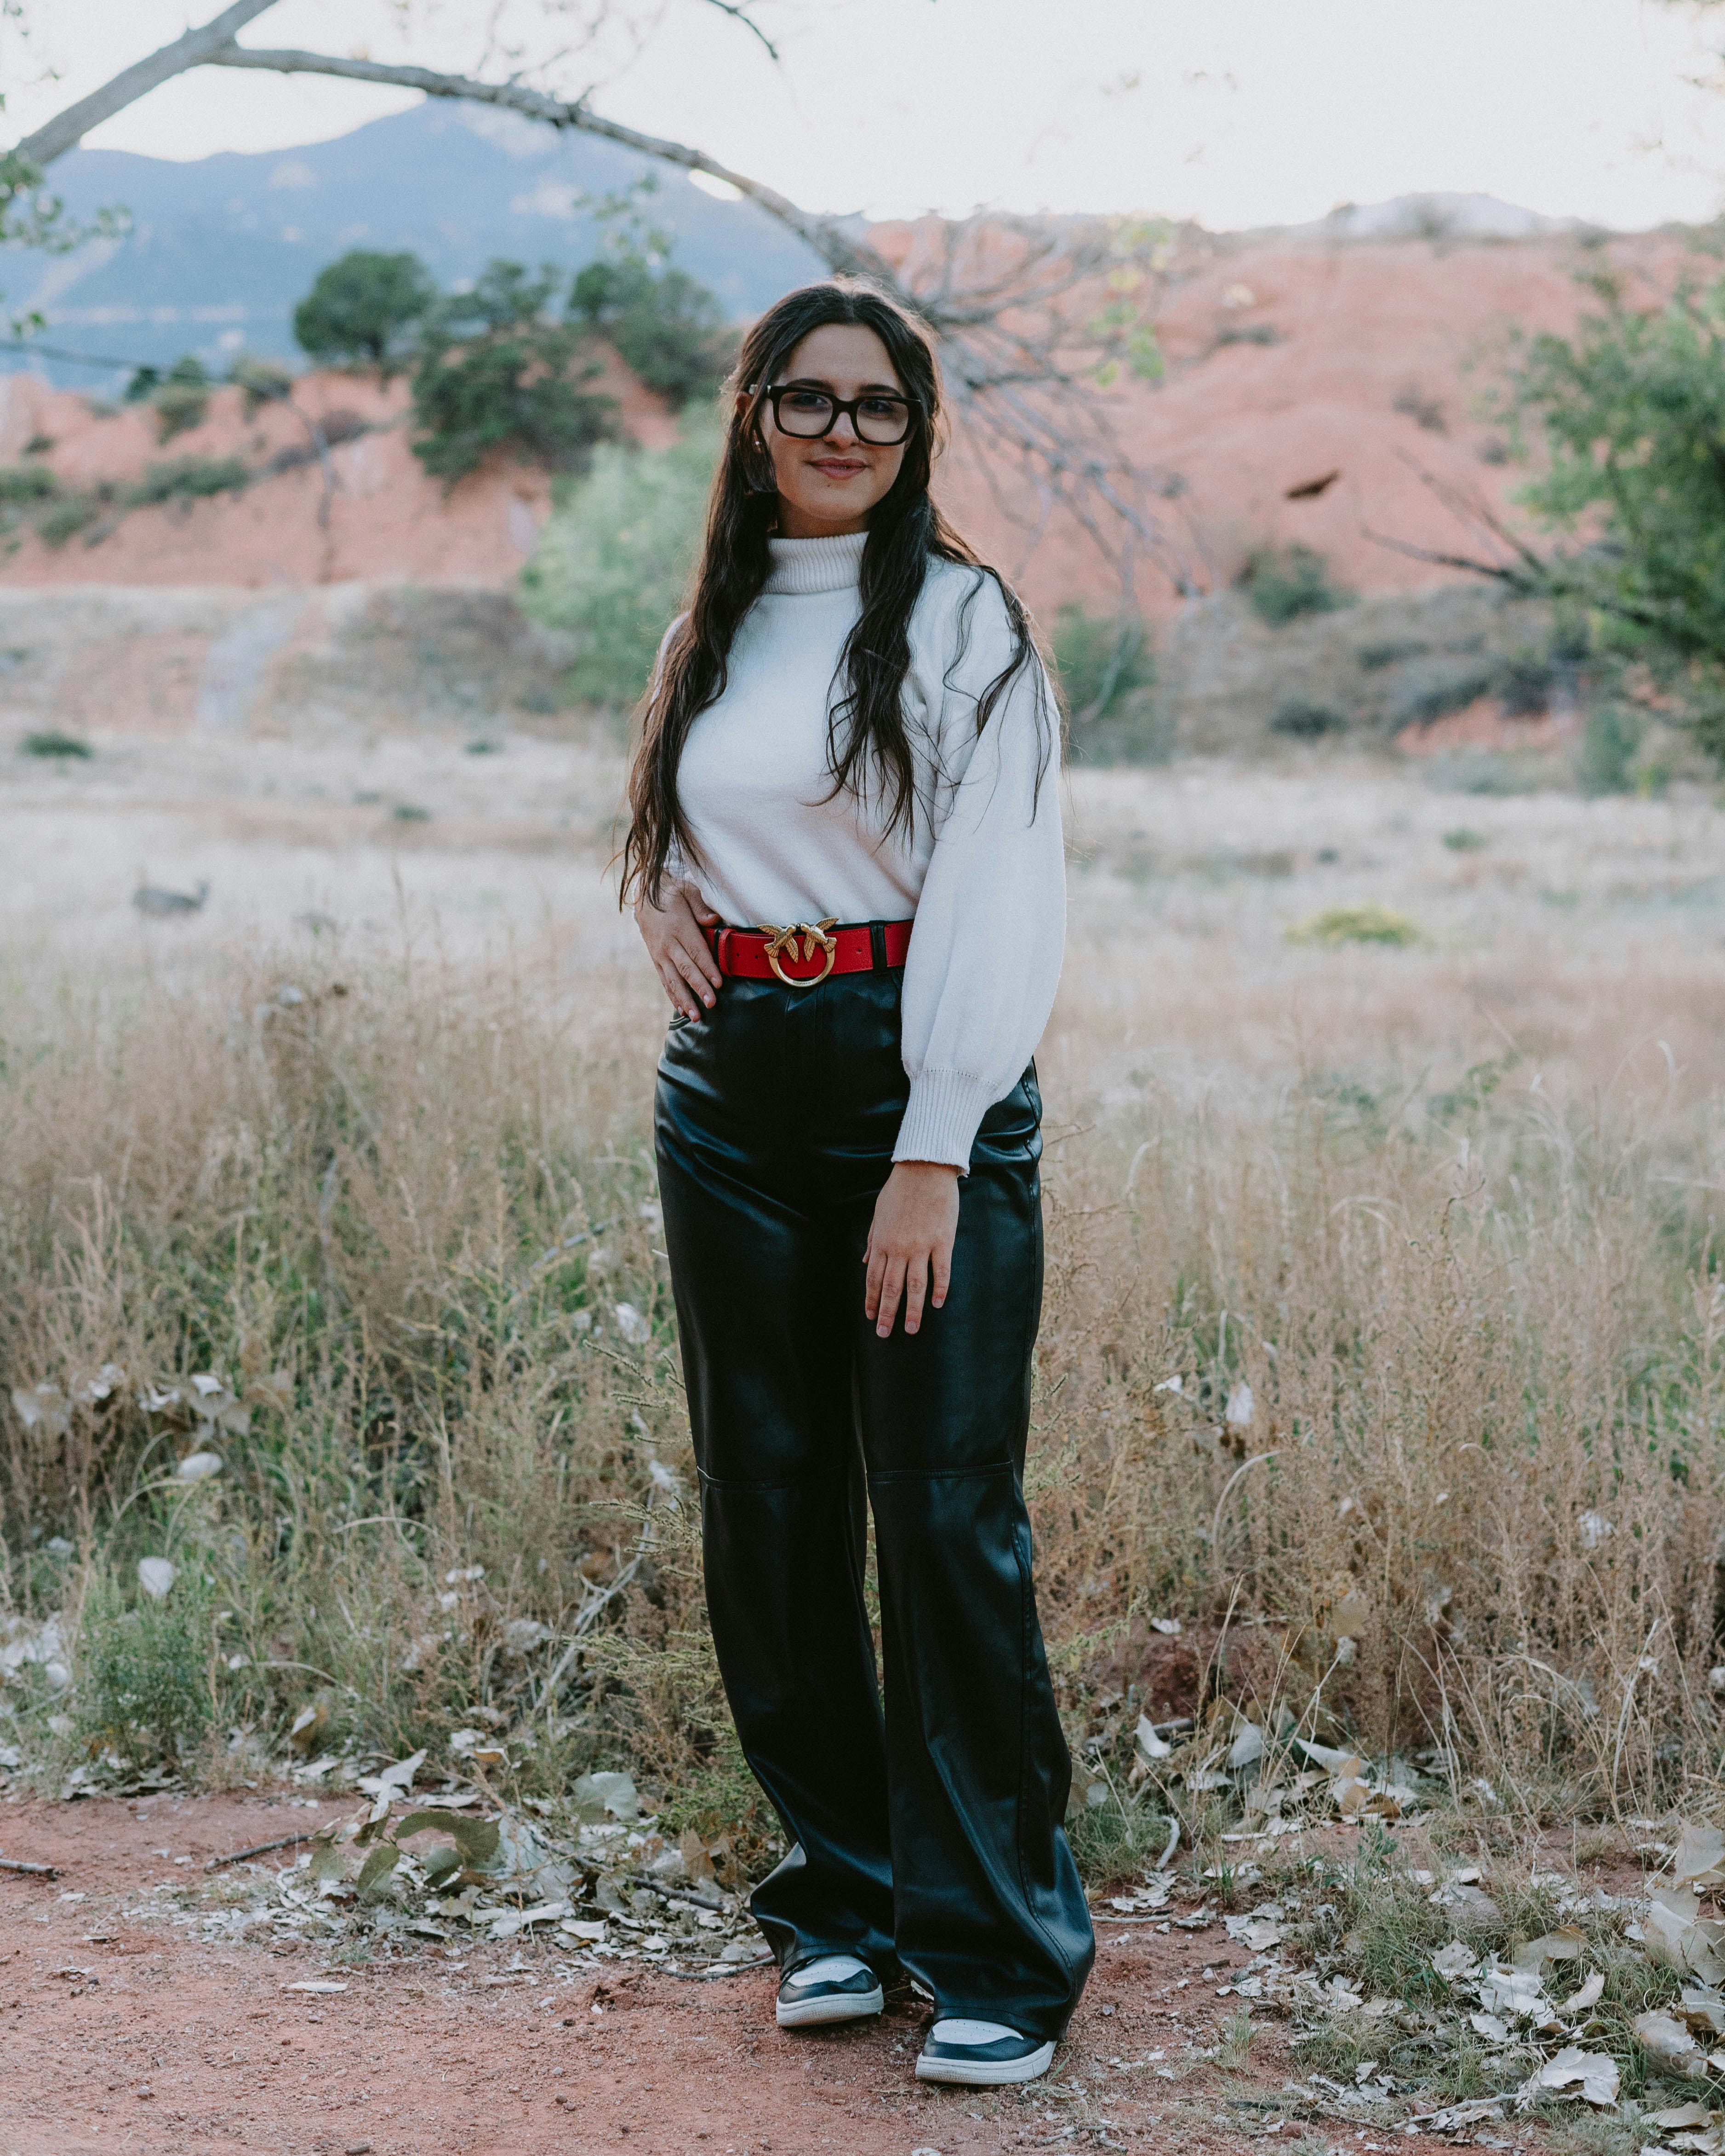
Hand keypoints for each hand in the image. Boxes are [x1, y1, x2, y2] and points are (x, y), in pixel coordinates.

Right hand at [635, 880, 721, 1019]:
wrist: (643, 895)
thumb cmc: (671, 892)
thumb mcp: (686, 890)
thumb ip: (700, 906)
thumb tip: (714, 920)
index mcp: (678, 926)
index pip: (696, 951)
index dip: (707, 968)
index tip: (718, 983)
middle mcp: (667, 943)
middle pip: (685, 969)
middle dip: (698, 987)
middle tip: (711, 1004)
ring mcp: (659, 954)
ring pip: (673, 979)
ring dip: (685, 998)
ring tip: (696, 1016)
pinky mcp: (655, 959)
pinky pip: (664, 980)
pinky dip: (672, 995)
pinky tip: (681, 1009)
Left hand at [864, 1161, 959, 1337]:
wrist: (924, 1169)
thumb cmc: (899, 1189)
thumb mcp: (879, 1213)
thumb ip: (872, 1239)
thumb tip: (865, 1261)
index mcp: (882, 1242)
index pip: (874, 1278)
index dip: (872, 1300)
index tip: (871, 1318)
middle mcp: (899, 1248)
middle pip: (891, 1288)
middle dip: (886, 1313)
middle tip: (884, 1334)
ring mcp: (921, 1246)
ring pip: (915, 1286)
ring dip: (911, 1310)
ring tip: (910, 1330)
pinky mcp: (942, 1241)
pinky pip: (941, 1271)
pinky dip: (939, 1289)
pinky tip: (937, 1304)